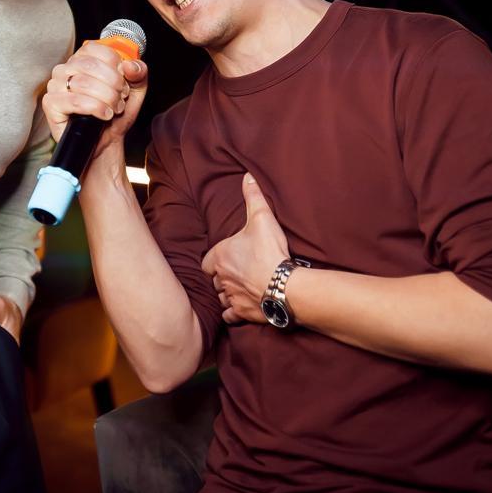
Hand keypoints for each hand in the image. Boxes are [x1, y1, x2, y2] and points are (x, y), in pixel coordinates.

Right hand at [40, 42, 148, 160]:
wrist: (106, 142)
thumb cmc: (115, 114)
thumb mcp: (134, 91)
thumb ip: (138, 73)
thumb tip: (130, 65)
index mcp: (82, 60)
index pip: (95, 48)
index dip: (114, 63)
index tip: (124, 78)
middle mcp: (66, 69)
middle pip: (91, 65)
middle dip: (113, 83)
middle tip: (121, 97)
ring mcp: (55, 86)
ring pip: (83, 83)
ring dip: (107, 98)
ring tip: (114, 108)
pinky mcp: (51, 104)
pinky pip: (74, 101)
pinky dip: (95, 108)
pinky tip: (104, 115)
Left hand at [201, 174, 290, 325]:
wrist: (284, 285)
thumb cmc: (270, 251)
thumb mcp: (262, 218)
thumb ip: (253, 197)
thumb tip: (247, 176)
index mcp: (220, 257)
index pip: (207, 261)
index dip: (215, 260)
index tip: (225, 259)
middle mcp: (221, 278)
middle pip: (214, 280)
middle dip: (222, 277)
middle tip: (235, 274)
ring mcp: (231, 297)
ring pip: (221, 298)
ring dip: (227, 294)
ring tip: (239, 290)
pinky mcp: (242, 313)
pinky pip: (229, 316)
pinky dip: (233, 313)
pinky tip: (241, 308)